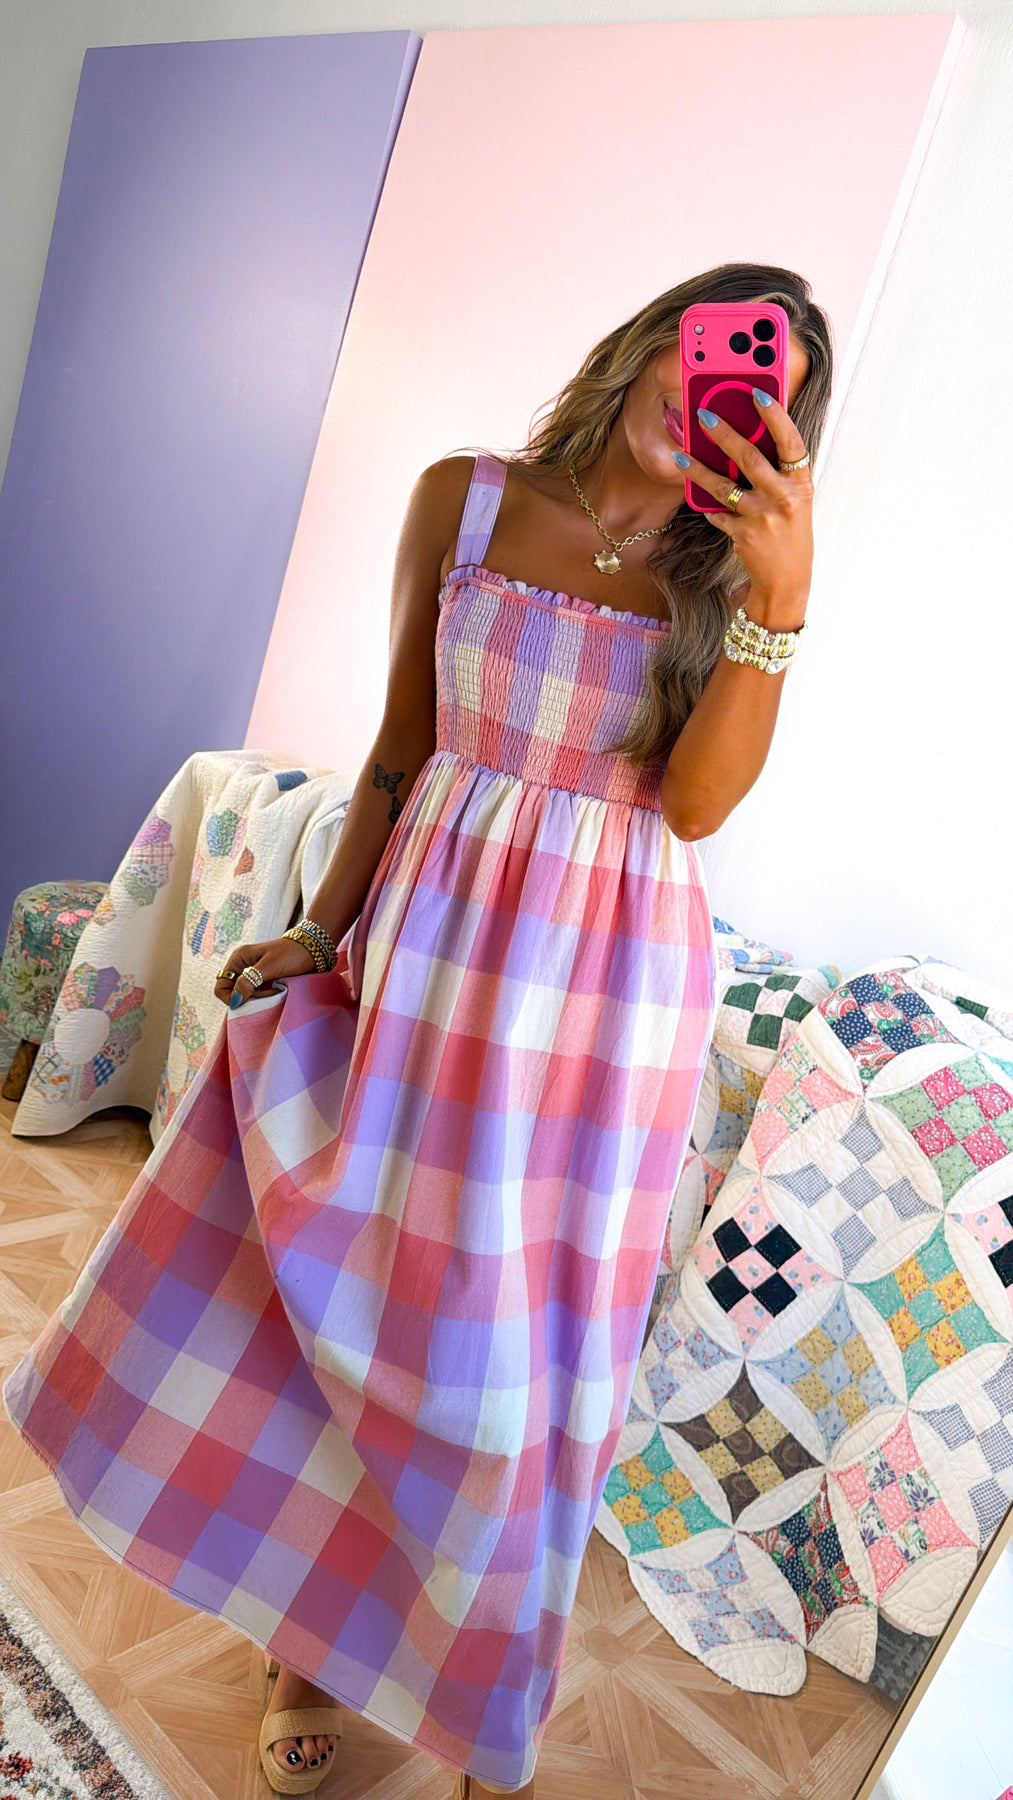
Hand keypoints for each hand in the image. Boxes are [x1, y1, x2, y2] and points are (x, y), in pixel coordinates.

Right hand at [214, 935, 316, 1007]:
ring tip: (275, 992)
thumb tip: (235, 1001)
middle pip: (234, 993)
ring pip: (246, 997)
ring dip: (258, 1000)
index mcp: (239, 959)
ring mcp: (254, 976)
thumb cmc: (292, 954)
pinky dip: (265, 1000)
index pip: (222, 985)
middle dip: (248, 998)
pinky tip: (277, 994)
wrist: (314, 950)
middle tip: (267, 994)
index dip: (231, 997)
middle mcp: (243, 967)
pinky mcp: (265, 983)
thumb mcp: (269, 966)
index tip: (249, 1000)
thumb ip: (250, 981)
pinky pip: (258, 997)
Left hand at [679, 391, 813, 617]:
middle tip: (703, 415)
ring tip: (680, 454)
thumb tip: (747, 437)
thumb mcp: (794, 498)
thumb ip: (777, 472)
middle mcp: (784, 499)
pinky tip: (694, 493)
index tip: (757, 394)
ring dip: (698, 469)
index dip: (775, 416)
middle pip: (750, 458)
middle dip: (724, 434)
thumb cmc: (789, 531)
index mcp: (801, 483)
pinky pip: (717, 513)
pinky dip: (705, 504)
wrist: (787, 580)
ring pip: (723, 486)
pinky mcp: (743, 536)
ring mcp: (763, 519)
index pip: (791, 442)